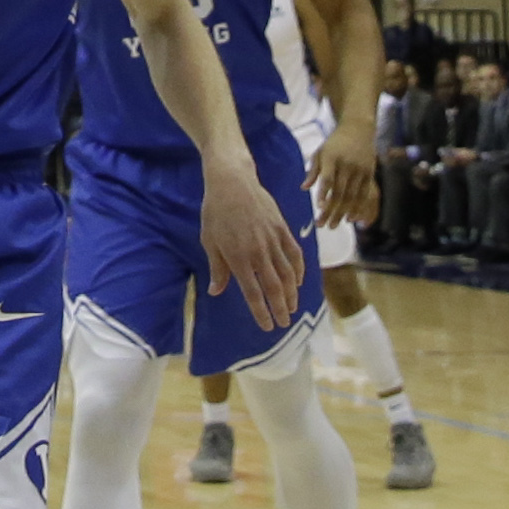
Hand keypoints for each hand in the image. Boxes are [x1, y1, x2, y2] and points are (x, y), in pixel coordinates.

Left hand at [197, 155, 302, 336]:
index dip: (261, 312)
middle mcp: (259, 253)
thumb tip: (216, 292)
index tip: (267, 327)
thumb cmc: (215, 212)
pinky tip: (299, 282)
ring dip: (292, 294)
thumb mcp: (209, 241)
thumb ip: (217, 269)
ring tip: (293, 308)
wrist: (232, 182)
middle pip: (274, 288)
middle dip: (280, 308)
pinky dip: (299, 270)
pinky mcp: (283, 229)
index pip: (253, 293)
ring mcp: (273, 240)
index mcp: (238, 258)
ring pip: (288, 274)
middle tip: (284, 324)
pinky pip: (295, 254)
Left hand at [310, 125, 381, 230]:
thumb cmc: (335, 143)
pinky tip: (351, 219)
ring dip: (343, 213)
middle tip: (322, 225)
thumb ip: (313, 170)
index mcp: (332, 157)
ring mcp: (360, 169)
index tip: (319, 207)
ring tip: (333, 225)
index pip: (328, 178)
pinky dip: (358, 208)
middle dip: (331, 210)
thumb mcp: (321, 152)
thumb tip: (303, 188)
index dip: (324, 192)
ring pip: (352, 196)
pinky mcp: (369, 173)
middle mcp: (347, 164)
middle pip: (340, 191)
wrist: (358, 129)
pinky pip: (365, 194)